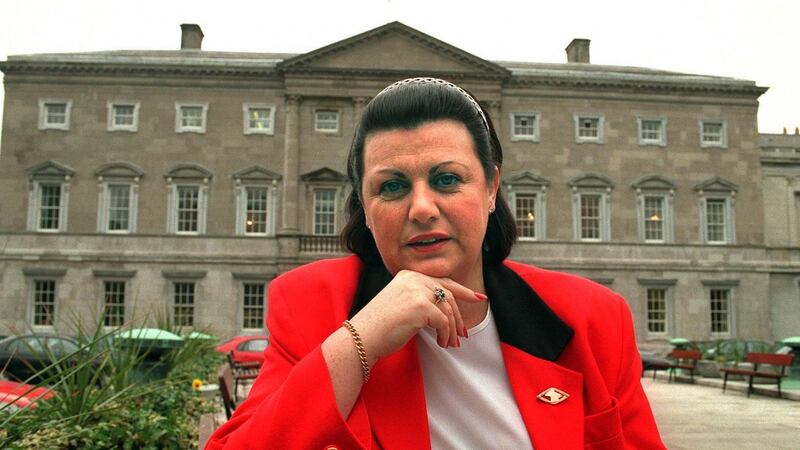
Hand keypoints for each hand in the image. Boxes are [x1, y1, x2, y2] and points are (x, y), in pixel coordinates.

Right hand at [348, 270, 486, 363]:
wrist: (362, 337)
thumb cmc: (379, 327)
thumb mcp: (401, 305)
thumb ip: (420, 300)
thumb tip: (445, 311)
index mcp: (408, 275)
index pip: (442, 281)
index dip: (463, 291)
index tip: (478, 298)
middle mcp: (413, 279)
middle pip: (448, 295)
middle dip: (458, 317)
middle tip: (463, 334)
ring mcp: (416, 291)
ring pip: (448, 309)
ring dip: (452, 330)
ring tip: (450, 343)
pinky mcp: (420, 306)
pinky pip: (443, 321)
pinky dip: (445, 334)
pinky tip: (441, 343)